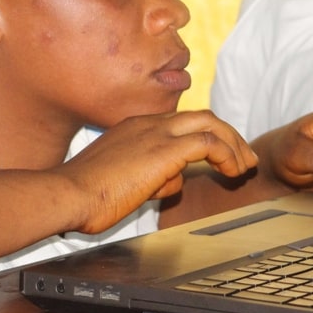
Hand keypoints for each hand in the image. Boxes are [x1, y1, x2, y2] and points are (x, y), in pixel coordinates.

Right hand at [57, 110, 257, 232]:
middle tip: (243, 159)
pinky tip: (232, 173)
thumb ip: (145, 176)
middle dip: (228, 136)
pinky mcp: (165, 149)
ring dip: (234, 145)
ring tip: (244, 167)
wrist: (67, 193)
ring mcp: (156, 133)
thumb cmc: (83, 195)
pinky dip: (227, 155)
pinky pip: (208, 143)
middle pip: (201, 117)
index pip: (179, 123)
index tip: (218, 157)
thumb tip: (167, 183)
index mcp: (134, 128)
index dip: (204, 138)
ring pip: (210, 124)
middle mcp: (147, 124)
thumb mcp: (118, 180)